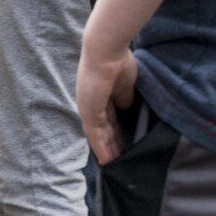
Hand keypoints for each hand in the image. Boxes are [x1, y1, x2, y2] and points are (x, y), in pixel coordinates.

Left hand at [77, 40, 139, 164]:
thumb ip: (124, 97)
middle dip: (112, 143)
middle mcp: (91, 103)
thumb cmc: (118, 62)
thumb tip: (126, 108)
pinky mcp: (89, 113)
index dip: (115, 130)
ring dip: (107, 150)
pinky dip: (101, 149)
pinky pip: (95, 136)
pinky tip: (108, 162)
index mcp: (100, 94)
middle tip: (120, 158)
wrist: (107, 51)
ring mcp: (89, 109)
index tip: (124, 141)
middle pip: (103, 129)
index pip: (108, 117)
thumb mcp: (125, 84)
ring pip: (99, 135)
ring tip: (115, 165)